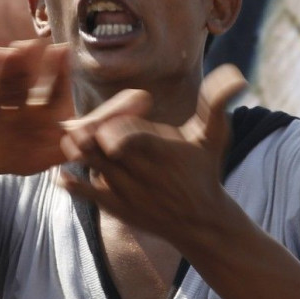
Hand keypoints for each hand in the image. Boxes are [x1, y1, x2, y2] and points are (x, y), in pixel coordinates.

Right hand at [0, 38, 73, 181]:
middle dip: (26, 66)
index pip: (48, 92)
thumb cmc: (15, 154)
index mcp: (34, 113)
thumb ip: (62, 149)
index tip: (62, 50)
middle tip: (32, 43)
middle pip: (21, 84)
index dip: (56, 74)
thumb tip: (87, 142)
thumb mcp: (42, 156)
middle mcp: (14, 106)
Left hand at [59, 65, 246, 245]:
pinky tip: (61, 172)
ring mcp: (124, 190)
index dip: (116, 131)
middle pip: (102, 148)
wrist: (201, 224)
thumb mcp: (214, 136)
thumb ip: (217, 103)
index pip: (130, 138)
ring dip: (78, 152)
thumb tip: (238, 74)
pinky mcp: (114, 206)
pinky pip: (86, 194)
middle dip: (89, 135)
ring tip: (71, 138)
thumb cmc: (204, 171)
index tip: (109, 128)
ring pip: (91, 166)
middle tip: (76, 124)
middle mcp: (139, 172)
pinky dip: (71, 183)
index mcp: (159, 150)